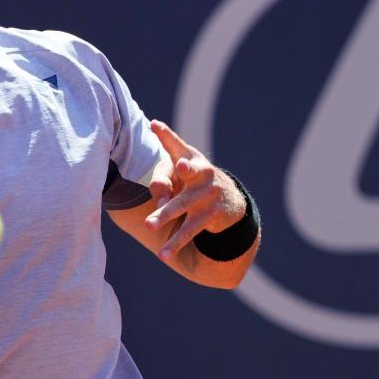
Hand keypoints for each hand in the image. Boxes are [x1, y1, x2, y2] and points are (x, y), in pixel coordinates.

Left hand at [145, 119, 245, 260]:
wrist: (230, 200)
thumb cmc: (194, 181)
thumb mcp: (182, 171)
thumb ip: (162, 179)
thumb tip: (155, 199)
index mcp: (191, 158)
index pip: (176, 145)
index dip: (166, 135)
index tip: (155, 125)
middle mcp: (201, 172)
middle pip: (183, 174)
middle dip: (171, 180)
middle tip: (159, 189)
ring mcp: (207, 193)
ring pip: (182, 206)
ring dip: (165, 216)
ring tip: (149, 226)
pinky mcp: (211, 214)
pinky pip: (190, 229)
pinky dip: (176, 242)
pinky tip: (163, 254)